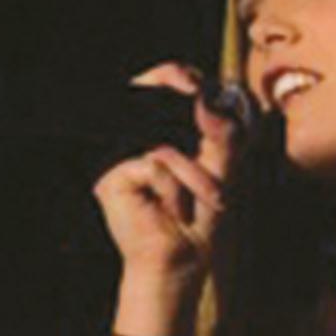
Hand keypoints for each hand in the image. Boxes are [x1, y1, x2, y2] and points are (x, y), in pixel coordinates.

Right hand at [92, 61, 239, 281]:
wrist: (184, 258)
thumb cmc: (202, 216)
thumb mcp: (223, 168)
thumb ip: (222, 133)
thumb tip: (206, 101)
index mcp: (162, 130)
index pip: (164, 86)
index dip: (179, 76)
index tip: (199, 83)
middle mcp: (136, 139)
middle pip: (154, 101)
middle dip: (193, 118)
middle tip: (211, 127)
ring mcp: (121, 156)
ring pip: (164, 143)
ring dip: (197, 174)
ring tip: (210, 199)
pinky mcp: (112, 177)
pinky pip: (155, 166)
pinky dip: (176, 190)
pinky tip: (176, 210)